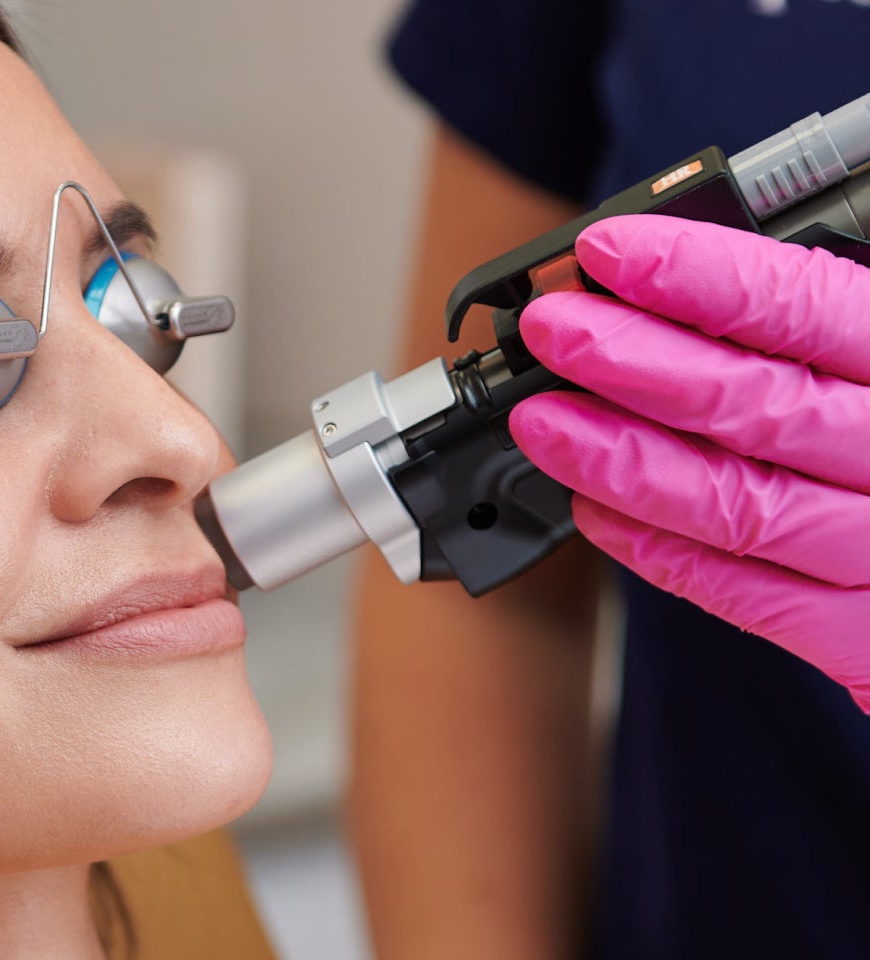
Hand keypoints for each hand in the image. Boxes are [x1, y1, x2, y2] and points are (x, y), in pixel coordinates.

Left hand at [508, 214, 869, 709]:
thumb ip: (844, 318)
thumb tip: (728, 272)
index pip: (807, 307)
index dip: (698, 276)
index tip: (611, 251)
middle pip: (754, 405)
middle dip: (632, 361)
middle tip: (552, 329)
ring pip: (734, 503)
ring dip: (622, 459)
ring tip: (544, 422)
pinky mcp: (866, 642)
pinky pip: (745, 595)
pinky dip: (660, 553)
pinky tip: (595, 511)